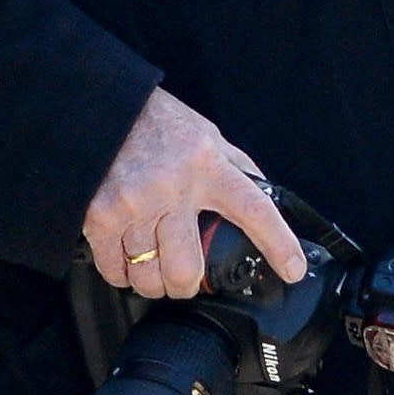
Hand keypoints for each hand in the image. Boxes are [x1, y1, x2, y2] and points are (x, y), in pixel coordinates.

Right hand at [83, 86, 308, 299]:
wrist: (104, 109)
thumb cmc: (158, 123)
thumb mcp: (208, 136)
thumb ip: (235, 167)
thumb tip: (266, 196)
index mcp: (208, 166)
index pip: (253, 210)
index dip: (277, 244)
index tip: (292, 269)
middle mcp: (173, 187)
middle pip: (187, 268)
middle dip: (188, 285)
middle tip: (187, 280)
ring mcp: (135, 204)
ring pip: (149, 276)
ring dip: (154, 283)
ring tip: (154, 271)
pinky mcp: (101, 216)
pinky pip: (115, 270)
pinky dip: (123, 275)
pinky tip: (127, 262)